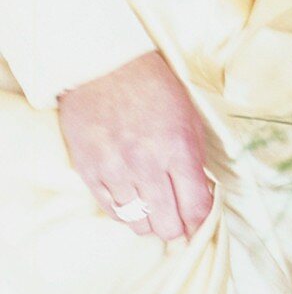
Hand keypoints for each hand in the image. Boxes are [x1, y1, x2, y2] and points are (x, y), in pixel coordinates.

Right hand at [58, 50, 212, 240]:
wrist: (106, 66)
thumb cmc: (155, 88)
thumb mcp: (189, 118)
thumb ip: (196, 161)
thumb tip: (200, 197)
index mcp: (178, 148)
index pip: (195, 208)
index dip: (200, 223)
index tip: (199, 224)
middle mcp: (146, 164)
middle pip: (167, 225)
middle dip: (177, 227)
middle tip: (177, 218)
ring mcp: (115, 170)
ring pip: (138, 224)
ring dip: (150, 221)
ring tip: (155, 208)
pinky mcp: (89, 172)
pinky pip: (112, 211)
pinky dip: (126, 212)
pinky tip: (134, 200)